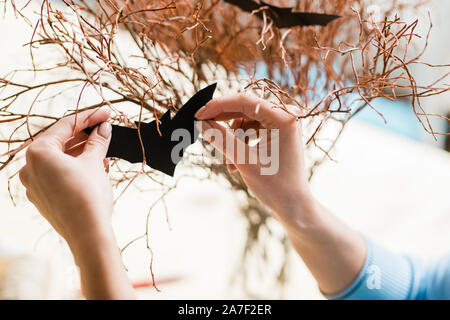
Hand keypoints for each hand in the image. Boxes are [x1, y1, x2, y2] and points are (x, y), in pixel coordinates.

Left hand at [19, 108, 113, 250]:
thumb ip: (97, 140)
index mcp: (38, 152)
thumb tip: (103, 127)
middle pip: (60, 142)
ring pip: (58, 159)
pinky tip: (91, 167)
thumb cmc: (88, 196)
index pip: (65, 126)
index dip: (89, 117)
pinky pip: (56, 174)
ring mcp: (33, 184)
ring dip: (80, 152)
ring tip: (102, 151)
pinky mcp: (41, 197)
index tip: (105, 114)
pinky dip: (73, 167)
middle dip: (84, 136)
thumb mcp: (94, 162)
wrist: (88, 233)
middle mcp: (29, 167)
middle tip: (104, 129)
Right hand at [196, 95, 365, 295]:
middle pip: (246, 109)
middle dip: (224, 123)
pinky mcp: (280, 133)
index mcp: (283, 118)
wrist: (294, 206)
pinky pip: (254, 129)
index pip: (244, 101)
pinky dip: (242, 143)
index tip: (199, 115)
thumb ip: (220, 138)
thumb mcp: (243, 160)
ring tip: (229, 163)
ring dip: (233, 138)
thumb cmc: (274, 186)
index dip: (218, 106)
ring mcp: (284, 124)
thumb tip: (201, 123)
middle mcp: (287, 116)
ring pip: (247, 120)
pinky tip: (237, 163)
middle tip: (204, 130)